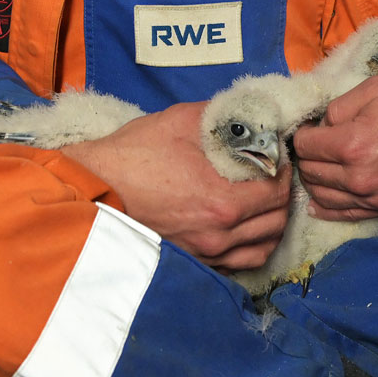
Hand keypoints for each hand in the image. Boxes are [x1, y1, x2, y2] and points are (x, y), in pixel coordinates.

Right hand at [64, 101, 291, 270]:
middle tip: (272, 174)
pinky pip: (238, 263)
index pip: (277, 191)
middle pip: (275, 221)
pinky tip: (242, 226)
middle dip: (280, 194)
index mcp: (222, 201)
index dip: (283, 170)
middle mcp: (219, 235)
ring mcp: (205, 253)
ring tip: (262, 201)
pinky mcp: (192, 262)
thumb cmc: (133, 154)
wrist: (94, 189)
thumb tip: (253, 114)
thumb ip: (225, 118)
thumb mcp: (182, 122)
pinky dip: (250, 245)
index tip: (277, 156)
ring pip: (262, 247)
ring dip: (270, 223)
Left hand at [292, 59, 377, 220]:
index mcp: (354, 144)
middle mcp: (361, 178)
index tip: (309, 128)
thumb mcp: (377, 88)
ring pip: (323, 197)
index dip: (303, 133)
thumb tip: (321, 125)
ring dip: (314, 181)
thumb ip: (340, 106)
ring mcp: (376, 198)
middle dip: (306, 157)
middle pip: (311, 172)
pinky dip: (328, 208)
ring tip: (319, 166)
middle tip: (313, 145)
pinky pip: (347, 214)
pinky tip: (318, 202)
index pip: (305, 145)